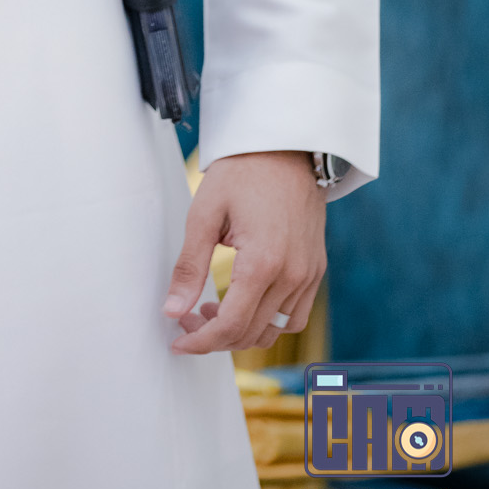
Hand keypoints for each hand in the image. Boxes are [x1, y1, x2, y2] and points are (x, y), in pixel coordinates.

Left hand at [164, 150, 325, 354]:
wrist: (286, 147)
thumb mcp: (204, 214)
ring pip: (274, 331)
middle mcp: (292, 275)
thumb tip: (172, 310)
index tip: (177, 342)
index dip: (200, 341)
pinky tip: (245, 302)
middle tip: (185, 319)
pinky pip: (294, 315)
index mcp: (263, 263)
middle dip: (214, 337)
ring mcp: (309, 274)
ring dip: (241, 332)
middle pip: (251, 333)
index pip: (230, 325)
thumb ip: (189, 267)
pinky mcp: (316, 269)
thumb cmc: (242, 173)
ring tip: (211, 310)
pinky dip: (269, 321)